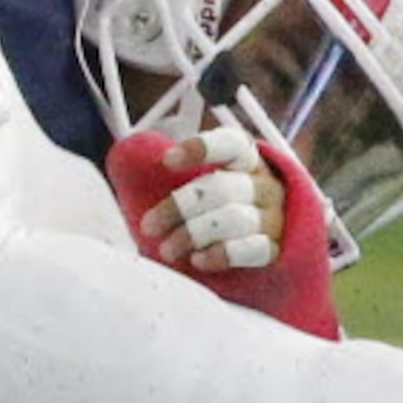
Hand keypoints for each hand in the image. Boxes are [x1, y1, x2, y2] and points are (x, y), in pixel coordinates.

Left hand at [134, 125, 282, 271]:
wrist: (265, 242)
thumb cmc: (220, 207)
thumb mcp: (202, 182)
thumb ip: (173, 172)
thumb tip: (125, 158)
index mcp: (246, 159)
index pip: (231, 143)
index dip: (200, 148)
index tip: (166, 160)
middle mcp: (264, 184)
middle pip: (222, 188)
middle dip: (178, 207)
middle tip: (149, 226)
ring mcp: (274, 216)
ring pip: (234, 219)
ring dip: (193, 234)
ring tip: (168, 249)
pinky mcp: (277, 248)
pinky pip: (253, 249)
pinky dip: (222, 254)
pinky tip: (199, 259)